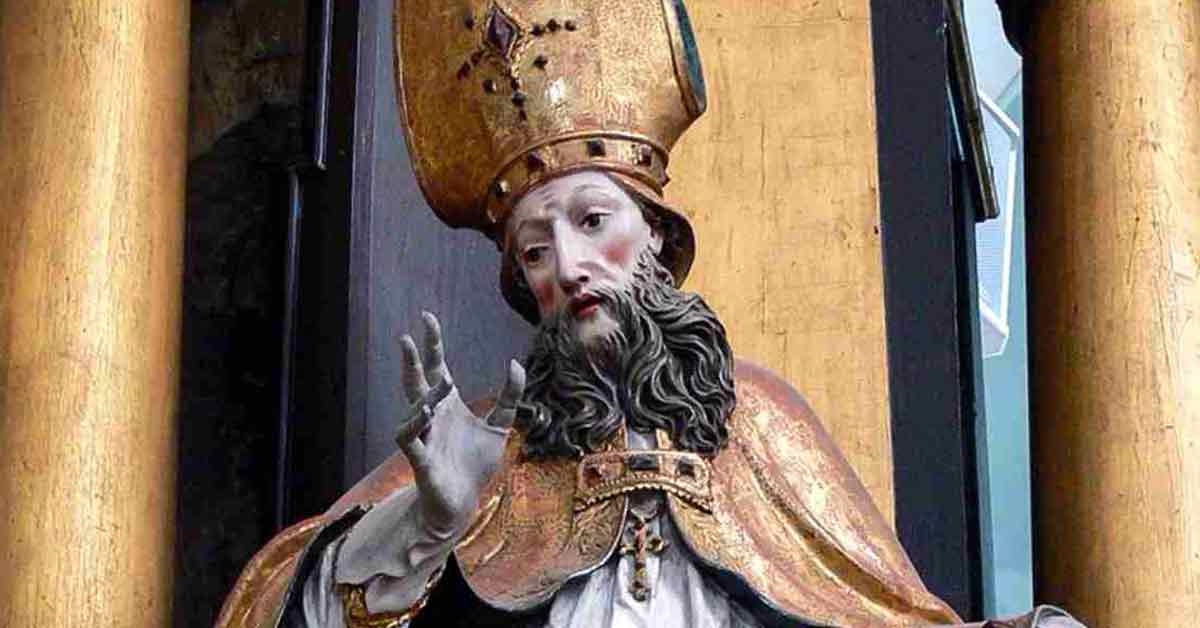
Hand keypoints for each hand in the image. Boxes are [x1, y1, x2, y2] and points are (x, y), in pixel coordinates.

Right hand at [393, 312, 524, 538]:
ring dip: (421, 392)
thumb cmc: (475, 465)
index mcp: (448, 405)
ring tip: (440, 381)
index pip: (437, 367)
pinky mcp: (421, 459)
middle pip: (417, 382)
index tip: (427, 317)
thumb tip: (514, 363)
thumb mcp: (500, 426)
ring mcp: (424, 436)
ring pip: (412, 407)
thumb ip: (509, 396)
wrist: (464, 502)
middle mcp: (432, 417)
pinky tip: (427, 411)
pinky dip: (415, 422)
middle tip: (407, 335)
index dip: (432, 343)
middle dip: (413, 359)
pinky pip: (409, 437)